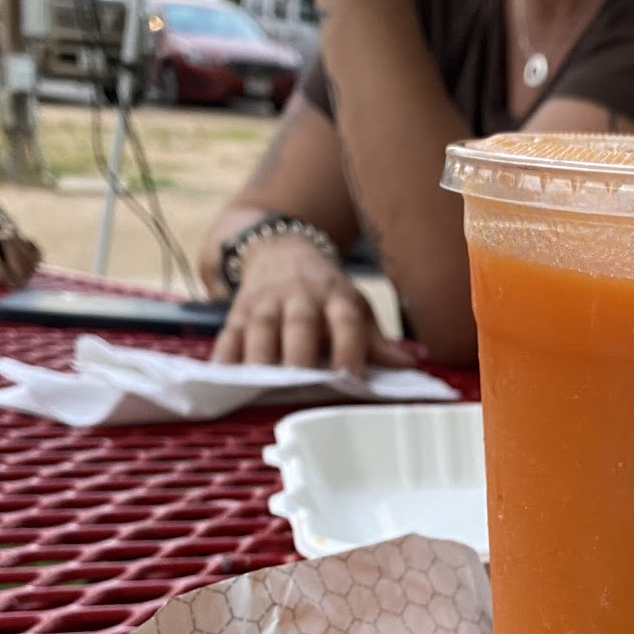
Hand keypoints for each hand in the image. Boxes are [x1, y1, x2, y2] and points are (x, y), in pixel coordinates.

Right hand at [213, 233, 418, 373]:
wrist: (280, 248)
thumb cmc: (324, 292)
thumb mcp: (353, 306)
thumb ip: (376, 341)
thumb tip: (410, 366)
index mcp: (336, 296)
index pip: (346, 320)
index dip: (348, 347)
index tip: (350, 376)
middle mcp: (300, 296)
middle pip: (299, 324)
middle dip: (299, 352)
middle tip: (300, 381)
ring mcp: (266, 302)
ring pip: (260, 328)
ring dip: (259, 356)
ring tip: (259, 384)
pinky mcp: (238, 311)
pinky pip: (229, 334)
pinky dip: (224, 355)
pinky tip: (223, 377)